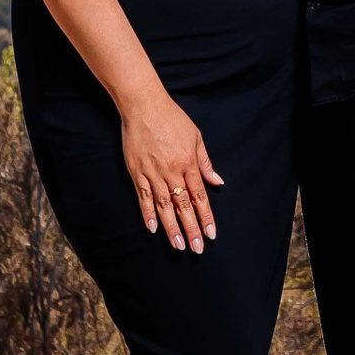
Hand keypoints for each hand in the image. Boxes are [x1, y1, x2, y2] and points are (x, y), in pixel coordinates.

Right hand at [123, 94, 222, 250]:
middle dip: (191, 229)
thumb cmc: (172, 118)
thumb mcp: (195, 136)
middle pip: (183, 206)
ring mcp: (153, 173)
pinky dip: (147, 214)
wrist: (144, 105)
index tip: (211, 234)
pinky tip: (153, 229)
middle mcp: (172, 171)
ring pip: (164, 206)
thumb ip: (205, 162)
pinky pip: (143, 197)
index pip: (200, 196)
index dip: (206, 217)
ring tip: (178, 246)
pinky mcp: (137, 172)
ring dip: (172, 228)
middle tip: (196, 248)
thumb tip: (217, 181)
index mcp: (188, 163)